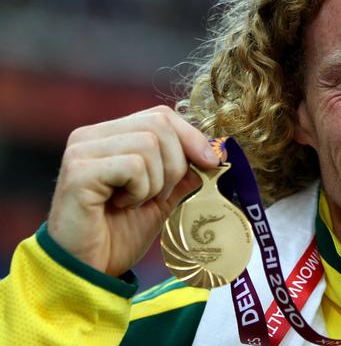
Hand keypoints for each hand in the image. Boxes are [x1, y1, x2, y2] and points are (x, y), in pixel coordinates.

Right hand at [48, 105, 221, 276]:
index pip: (161, 115)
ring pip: (149, 144)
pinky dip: (139, 190)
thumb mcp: (160, 198)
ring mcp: (81, 151)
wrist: (88, 273)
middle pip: (159, 124)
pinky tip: (122, 206)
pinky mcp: (79, 172)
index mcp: (109, 135)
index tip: (212, 163)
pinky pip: (133, 166)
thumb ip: (182, 173)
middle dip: (175, 163)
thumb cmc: (118, 236)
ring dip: (156, 182)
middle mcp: (90, 136)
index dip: (192, 137)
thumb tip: (213, 154)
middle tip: (160, 196)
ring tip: (136, 203)